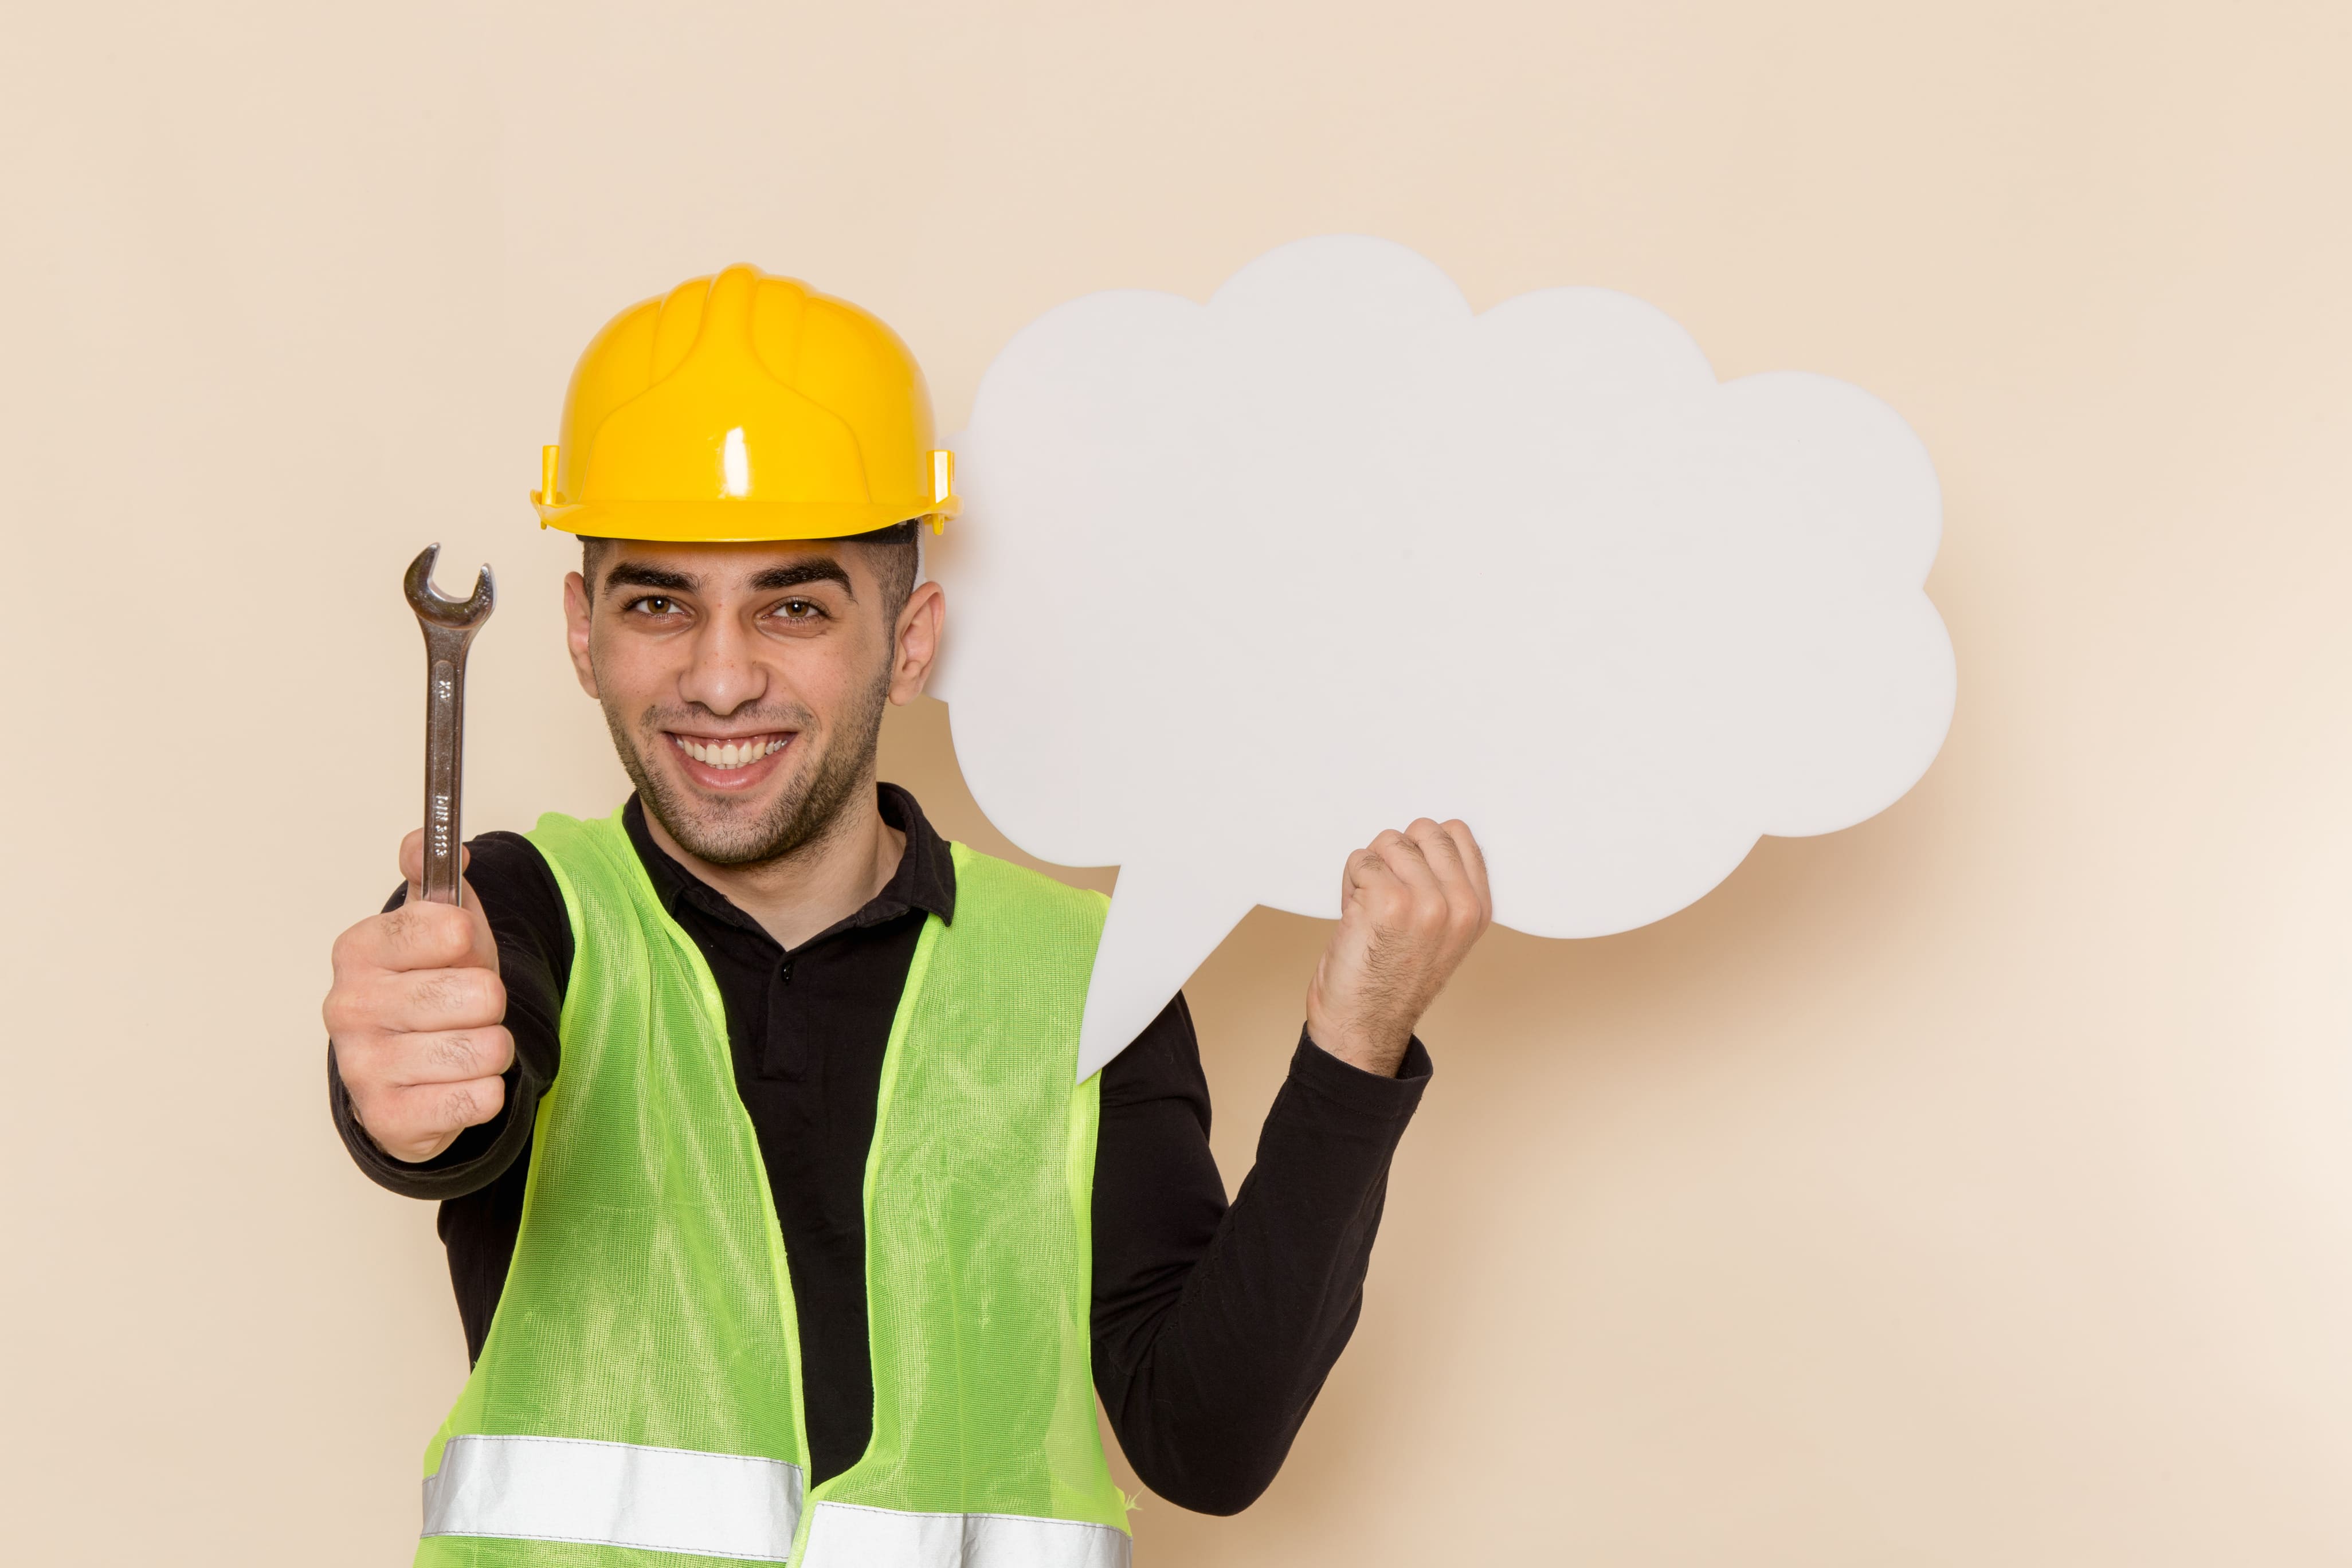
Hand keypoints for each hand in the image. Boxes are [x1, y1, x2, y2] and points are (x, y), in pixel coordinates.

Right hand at [323, 831, 511, 1162]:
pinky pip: (481, 1099)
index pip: (448, 928)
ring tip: (464, 1044)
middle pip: (480, 995)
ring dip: (493, 1047)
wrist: (409, 1071)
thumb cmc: (430, 985)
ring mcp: (362, 1067)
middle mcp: (349, 1007)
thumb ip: (434, 874)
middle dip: (490, 1001)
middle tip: (465, 1006)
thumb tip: (431, 843)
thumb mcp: (435, 922)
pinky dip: (485, 1091)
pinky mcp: (388, 1119)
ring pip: (487, 1048)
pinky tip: (457, 1084)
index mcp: (359, 949)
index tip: (454, 947)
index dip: (469, 940)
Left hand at [1305, 818, 1492, 1075]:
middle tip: (1386, 897)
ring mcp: (1426, 902)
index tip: (1411, 877)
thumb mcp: (1443, 934)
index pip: (1458, 833)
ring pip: (1388, 842)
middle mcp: (1459, 904)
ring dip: (1370, 872)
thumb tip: (1429, 838)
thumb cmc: (1392, 980)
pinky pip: (1360, 860)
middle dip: (1396, 855)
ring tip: (1371, 912)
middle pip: (1423, 830)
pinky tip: (1356, 917)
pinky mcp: (1388, 900)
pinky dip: (1349, 884)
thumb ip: (1447, 887)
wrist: (1364, 1024)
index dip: (1423, 848)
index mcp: (1477, 909)